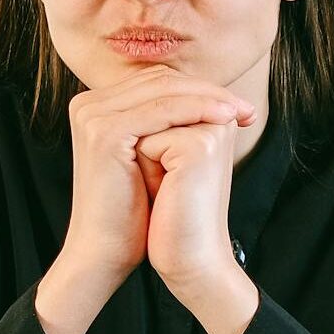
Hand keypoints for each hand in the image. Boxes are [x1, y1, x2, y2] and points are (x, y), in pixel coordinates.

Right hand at [36, 68, 254, 333]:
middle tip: (246, 107)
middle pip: (160, 81)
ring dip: (208, 98)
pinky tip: (223, 119)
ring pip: (163, 91)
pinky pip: (161, 110)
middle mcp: (88, 104)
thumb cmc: (132, 213)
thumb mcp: (151, 159)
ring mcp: (92, 116)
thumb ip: (168, 125)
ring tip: (240, 112)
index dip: (200, 89)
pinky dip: (196, 110)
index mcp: (96, 106)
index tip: (239, 106)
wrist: (104, 252)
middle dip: (209, 91)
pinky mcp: (103, 131)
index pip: (157, 82)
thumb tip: (213, 99)